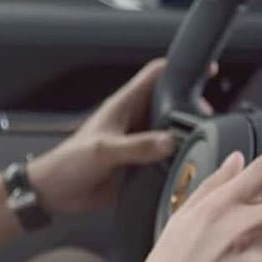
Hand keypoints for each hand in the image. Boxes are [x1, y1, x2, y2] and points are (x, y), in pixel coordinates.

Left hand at [28, 58, 215, 214]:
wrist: (54, 193)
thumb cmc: (67, 164)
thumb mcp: (103, 151)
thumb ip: (137, 146)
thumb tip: (168, 141)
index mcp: (123, 106)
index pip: (155, 75)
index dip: (180, 68)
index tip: (205, 70)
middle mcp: (133, 121)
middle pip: (169, 102)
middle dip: (190, 106)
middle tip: (207, 117)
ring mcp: (137, 142)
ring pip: (169, 130)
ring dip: (184, 134)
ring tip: (202, 141)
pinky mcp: (138, 164)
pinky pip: (164, 158)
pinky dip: (176, 159)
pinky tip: (187, 166)